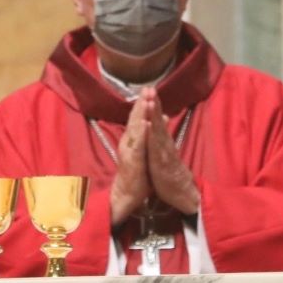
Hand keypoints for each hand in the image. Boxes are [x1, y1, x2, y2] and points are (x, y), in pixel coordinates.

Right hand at [109, 94, 151, 225]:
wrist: (126, 194)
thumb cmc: (137, 172)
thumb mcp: (144, 150)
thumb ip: (147, 135)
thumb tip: (156, 119)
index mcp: (133, 139)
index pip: (137, 118)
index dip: (143, 103)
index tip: (149, 88)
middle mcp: (129, 143)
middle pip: (135, 119)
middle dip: (141, 103)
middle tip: (147, 88)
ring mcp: (130, 151)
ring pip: (135, 130)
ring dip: (140, 115)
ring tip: (146, 100)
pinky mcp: (133, 162)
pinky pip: (138, 146)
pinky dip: (141, 134)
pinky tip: (145, 124)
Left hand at [143, 88, 200, 214]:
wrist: (182, 192)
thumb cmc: (171, 173)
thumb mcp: (166, 153)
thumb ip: (163, 137)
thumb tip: (162, 121)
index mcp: (163, 142)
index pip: (157, 120)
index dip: (154, 104)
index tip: (149, 89)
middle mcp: (164, 144)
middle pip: (158, 121)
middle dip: (154, 104)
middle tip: (151, 87)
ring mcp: (163, 153)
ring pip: (157, 131)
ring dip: (154, 115)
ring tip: (151, 100)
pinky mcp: (161, 163)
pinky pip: (155, 148)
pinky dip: (152, 136)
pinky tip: (149, 126)